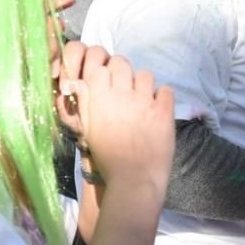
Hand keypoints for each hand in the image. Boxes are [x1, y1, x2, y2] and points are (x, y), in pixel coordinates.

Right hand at [56, 44, 174, 193]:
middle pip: (122, 64)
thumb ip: (85, 103)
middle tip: (126, 88)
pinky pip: (166, 89)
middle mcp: (121, 95)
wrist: (134, 180)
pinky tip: (158, 109)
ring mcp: (144, 101)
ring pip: (145, 74)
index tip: (109, 84)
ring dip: (143, 85)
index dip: (106, 74)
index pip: (101, 68)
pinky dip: (162, 97)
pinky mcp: (164, 110)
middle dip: (123, 73)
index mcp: (99, 99)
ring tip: (143, 100)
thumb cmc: (107, 159)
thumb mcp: (88, 130)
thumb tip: (78, 82)